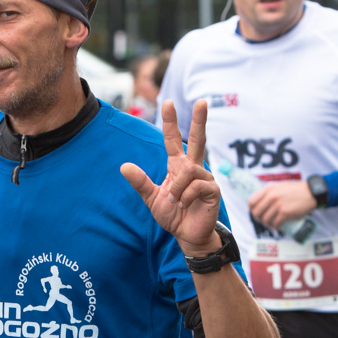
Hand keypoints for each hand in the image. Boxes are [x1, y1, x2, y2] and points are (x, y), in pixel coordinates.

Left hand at [119, 99, 222, 257]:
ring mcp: (205, 177)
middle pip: (198, 138)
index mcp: (178, 166)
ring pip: (188, 171)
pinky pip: (196, 185)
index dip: (170, 122)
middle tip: (201, 101)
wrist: (188, 236)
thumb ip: (140, 182)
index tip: (168, 103)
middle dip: (199, 119)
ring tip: (176, 201)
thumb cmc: (173, 216)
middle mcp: (193, 168)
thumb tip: (123, 166)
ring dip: (177, 188)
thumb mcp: (152, 198)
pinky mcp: (213, 190)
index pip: (174, 140)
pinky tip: (186, 205)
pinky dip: (186, 196)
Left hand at [249, 180, 316, 229]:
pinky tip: (278, 227)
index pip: (251, 201)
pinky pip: (275, 223)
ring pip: (265, 220)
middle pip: (256, 212)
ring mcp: (278, 205)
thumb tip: (261, 202)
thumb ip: (270, 192)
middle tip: (264, 220)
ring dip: (268, 224)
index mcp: (268, 189)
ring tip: (272, 224)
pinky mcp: (285, 213)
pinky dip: (276, 227)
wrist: (311, 192)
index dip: (252, 209)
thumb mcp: (280, 186)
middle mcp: (271, 196)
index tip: (256, 212)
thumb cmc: (297, 189)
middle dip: (259, 219)